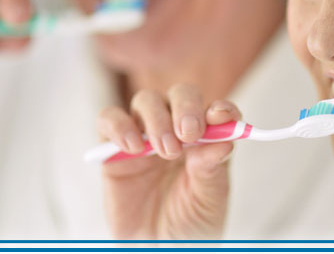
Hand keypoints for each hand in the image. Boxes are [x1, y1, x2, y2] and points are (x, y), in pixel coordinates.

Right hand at [97, 83, 239, 239]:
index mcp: (206, 138)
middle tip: (189, 134)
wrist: (155, 249)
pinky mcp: (114, 147)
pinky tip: (133, 148)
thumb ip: (212, 169)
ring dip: (157, 119)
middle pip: (181, 94)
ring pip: (147, 100)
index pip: (215, 110)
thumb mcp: (208, 200)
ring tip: (165, 151)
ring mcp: (145, 134)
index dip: (221, 109)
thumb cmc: (188, 223)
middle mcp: (176, 128)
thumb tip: (223, 141)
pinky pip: (110, 119)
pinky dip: (120, 126)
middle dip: (187, 108)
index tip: (223, 117)